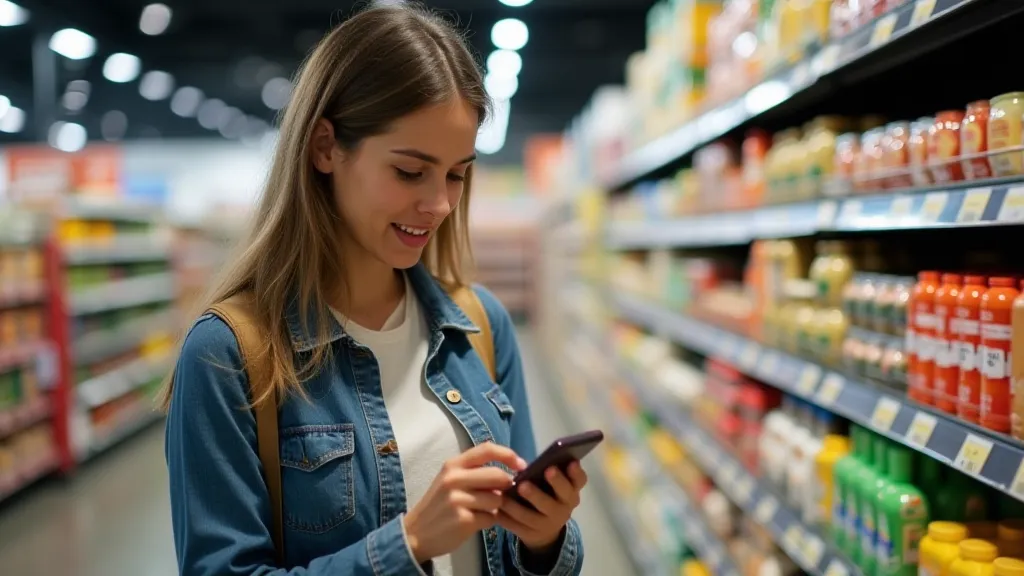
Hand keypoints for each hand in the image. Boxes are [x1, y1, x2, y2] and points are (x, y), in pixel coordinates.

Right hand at [403, 442, 526, 563]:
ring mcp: (458, 500)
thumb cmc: (438, 505)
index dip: (509, 455)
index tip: (521, 466)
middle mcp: (454, 479)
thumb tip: (509, 473)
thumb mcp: (449, 480)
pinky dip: (489, 521)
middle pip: (498, 475)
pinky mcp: (463, 520)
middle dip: (507, 486)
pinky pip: (491, 518)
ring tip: (483, 510)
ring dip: (496, 507)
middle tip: (503, 494)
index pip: (487, 450)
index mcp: (453, 465)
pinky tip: (476, 522)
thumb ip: (474, 473)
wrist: (416, 533)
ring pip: (497, 499)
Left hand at [497, 461, 587, 551]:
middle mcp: (565, 507)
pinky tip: (496, 510)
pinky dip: (507, 518)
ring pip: (534, 515)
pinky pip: (518, 527)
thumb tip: (527, 464)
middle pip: (558, 497)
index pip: (579, 480)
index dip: (576, 472)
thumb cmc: (546, 494)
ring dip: (518, 506)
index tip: (570, 462)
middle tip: (533, 478)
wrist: (544, 528)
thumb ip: (546, 472)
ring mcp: (550, 524)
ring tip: (505, 496)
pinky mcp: (533, 535)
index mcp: (571, 490)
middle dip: (547, 487)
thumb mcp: (551, 484)